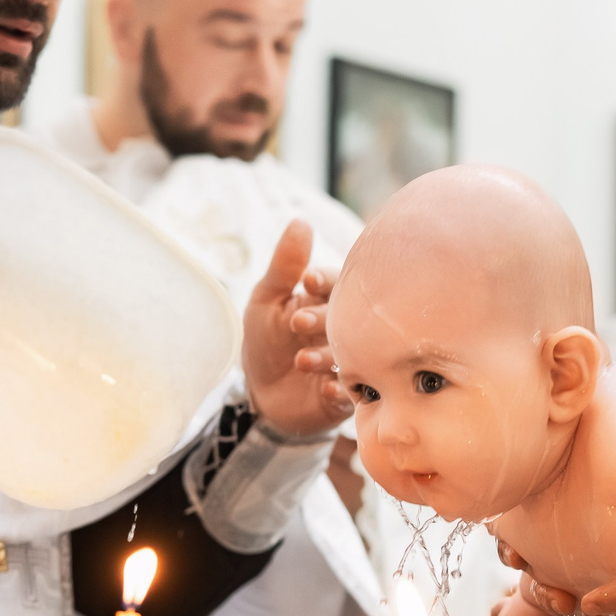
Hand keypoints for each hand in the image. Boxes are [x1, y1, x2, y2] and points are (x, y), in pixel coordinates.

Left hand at [243, 219, 349, 437]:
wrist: (262, 395)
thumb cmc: (265, 341)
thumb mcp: (267, 301)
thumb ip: (284, 265)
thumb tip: (301, 221)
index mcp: (328, 301)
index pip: (339, 283)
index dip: (326, 280)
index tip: (309, 280)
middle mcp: (345, 329)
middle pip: (347, 319)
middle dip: (322, 319)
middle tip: (297, 323)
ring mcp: (350, 362)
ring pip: (352, 355)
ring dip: (327, 356)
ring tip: (301, 360)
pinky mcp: (348, 395)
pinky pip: (353, 393)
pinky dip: (341, 391)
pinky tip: (329, 389)